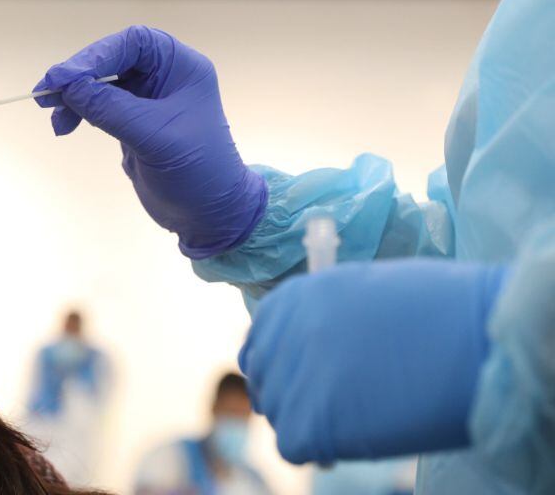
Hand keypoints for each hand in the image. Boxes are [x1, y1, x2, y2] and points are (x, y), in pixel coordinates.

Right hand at [35, 25, 265, 255]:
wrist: (210, 215)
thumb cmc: (197, 172)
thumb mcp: (155, 138)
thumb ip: (111, 109)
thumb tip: (69, 87)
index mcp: (181, 68)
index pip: (133, 43)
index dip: (97, 54)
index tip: (65, 76)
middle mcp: (164, 76)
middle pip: (112, 59)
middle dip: (79, 75)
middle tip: (46, 92)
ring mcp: (147, 99)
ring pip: (101, 83)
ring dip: (73, 95)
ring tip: (53, 115)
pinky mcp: (133, 122)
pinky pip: (98, 106)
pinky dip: (78, 112)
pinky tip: (64, 126)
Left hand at [240, 259, 508, 463]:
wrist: (481, 337)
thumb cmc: (442, 309)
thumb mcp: (364, 293)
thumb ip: (326, 317)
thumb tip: (314, 347)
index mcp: (295, 298)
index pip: (261, 340)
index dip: (283, 364)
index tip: (306, 380)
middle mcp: (284, 333)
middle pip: (264, 378)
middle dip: (292, 394)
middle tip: (331, 407)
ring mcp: (293, 376)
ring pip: (276, 412)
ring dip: (305, 420)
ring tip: (351, 420)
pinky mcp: (309, 422)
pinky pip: (292, 444)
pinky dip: (317, 448)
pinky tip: (348, 441)